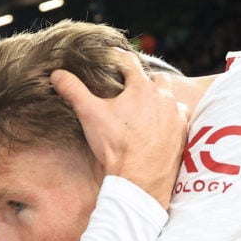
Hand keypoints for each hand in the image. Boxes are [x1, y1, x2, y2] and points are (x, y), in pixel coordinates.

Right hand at [50, 49, 187, 209]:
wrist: (139, 180)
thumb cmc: (115, 146)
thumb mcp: (90, 115)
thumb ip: (73, 91)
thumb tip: (56, 74)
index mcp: (141, 88)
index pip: (129, 62)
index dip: (118, 59)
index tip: (112, 60)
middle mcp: (163, 97)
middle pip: (156, 78)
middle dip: (144, 82)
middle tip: (130, 91)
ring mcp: (176, 116)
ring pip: (170, 98)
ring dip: (160, 100)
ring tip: (146, 111)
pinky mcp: (183, 134)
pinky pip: (180, 119)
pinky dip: (170, 120)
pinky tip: (159, 129)